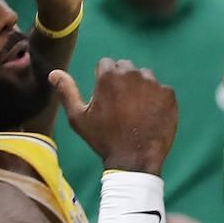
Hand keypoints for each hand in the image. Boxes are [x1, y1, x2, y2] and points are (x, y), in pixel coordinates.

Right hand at [51, 59, 177, 174]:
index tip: (105, 95)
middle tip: (120, 103)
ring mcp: (153, 83)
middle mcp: (132, 74)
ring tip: (136, 110)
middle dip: (122, 79)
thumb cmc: (103, 139)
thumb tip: (54, 73)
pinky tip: (150, 115)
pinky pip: (161, 90)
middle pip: (126, 67)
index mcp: (109, 76)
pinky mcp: (169, 94)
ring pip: (145, 77)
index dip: (104, 78)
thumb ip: (67, 91)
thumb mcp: (78, 118)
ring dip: (140, 87)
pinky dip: (156, 99)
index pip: (106, 64)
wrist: (135, 159)